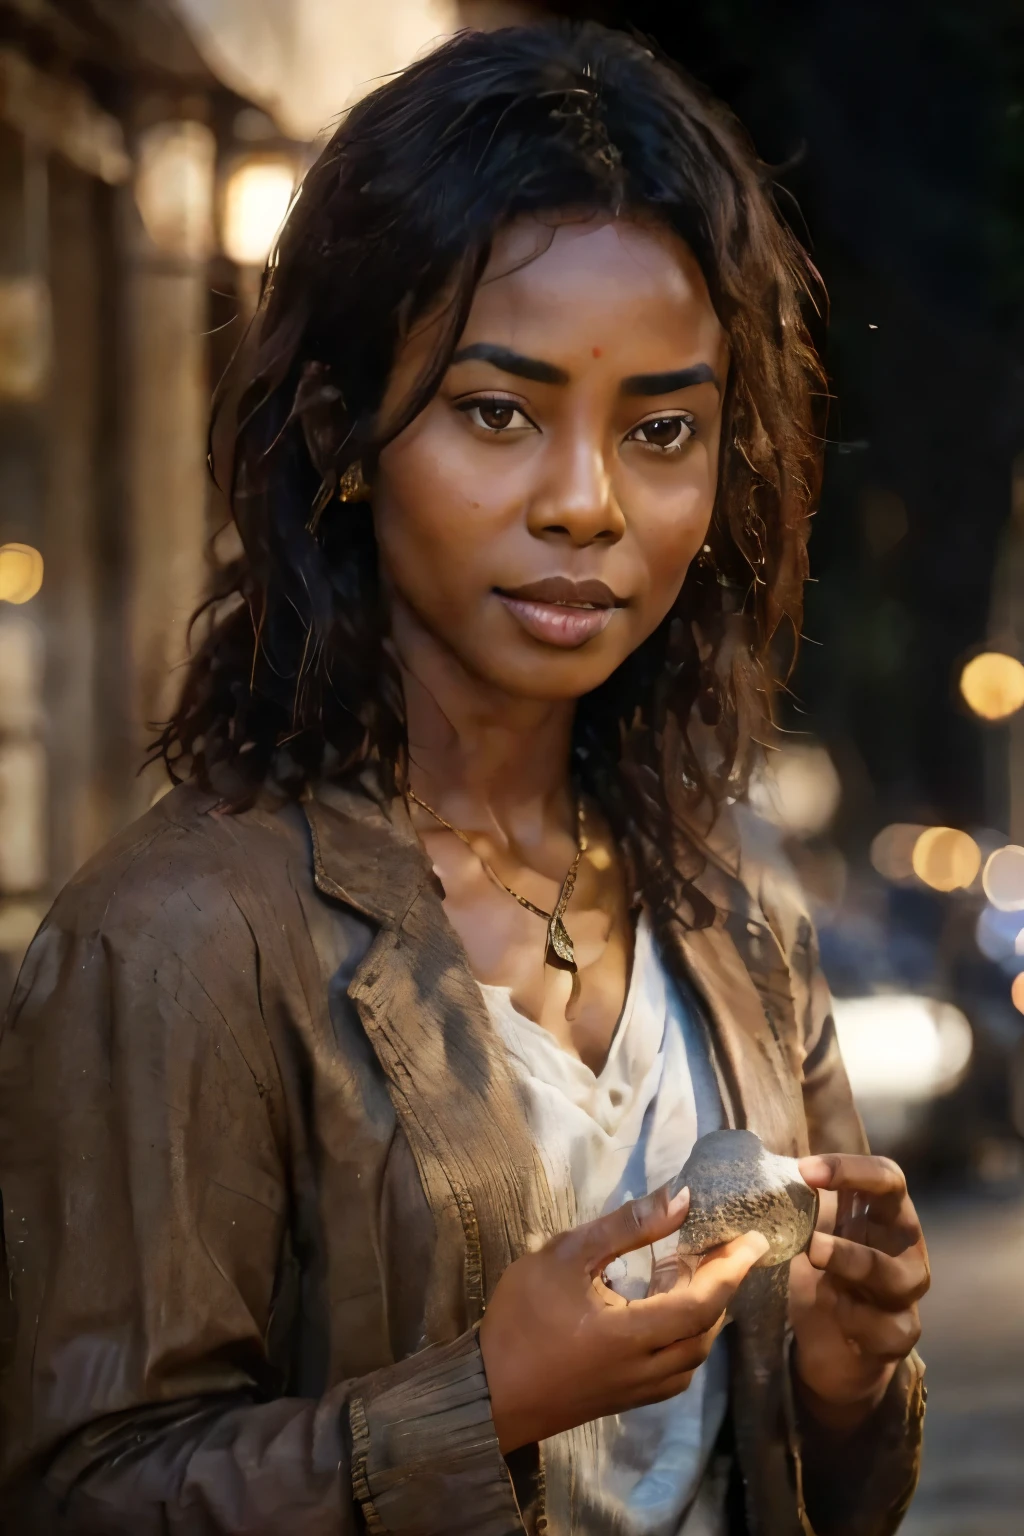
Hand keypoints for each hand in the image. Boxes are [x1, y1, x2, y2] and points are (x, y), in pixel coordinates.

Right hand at [478, 1185, 768, 1452]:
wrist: (486, 1392)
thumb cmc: (521, 1318)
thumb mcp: (566, 1255)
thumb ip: (626, 1227)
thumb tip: (681, 1199)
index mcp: (633, 1333)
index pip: (703, 1302)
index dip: (733, 1269)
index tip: (754, 1239)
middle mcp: (645, 1368)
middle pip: (706, 1331)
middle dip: (723, 1288)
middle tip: (725, 1250)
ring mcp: (635, 1389)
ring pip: (693, 1355)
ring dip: (705, 1316)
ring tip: (694, 1275)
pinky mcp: (622, 1400)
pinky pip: (674, 1372)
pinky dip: (686, 1340)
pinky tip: (668, 1315)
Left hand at [790, 1153, 929, 1430]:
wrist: (837, 1346)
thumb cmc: (825, 1274)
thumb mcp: (813, 1233)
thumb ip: (799, 1202)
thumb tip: (757, 1166)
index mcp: (887, 1215)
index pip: (887, 1177)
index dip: (851, 1168)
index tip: (804, 1169)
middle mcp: (906, 1249)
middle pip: (904, 1220)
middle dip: (858, 1219)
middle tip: (809, 1224)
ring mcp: (907, 1294)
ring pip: (892, 1276)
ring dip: (851, 1261)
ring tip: (814, 1254)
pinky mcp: (900, 1335)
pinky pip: (882, 1326)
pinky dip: (853, 1318)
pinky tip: (832, 1313)